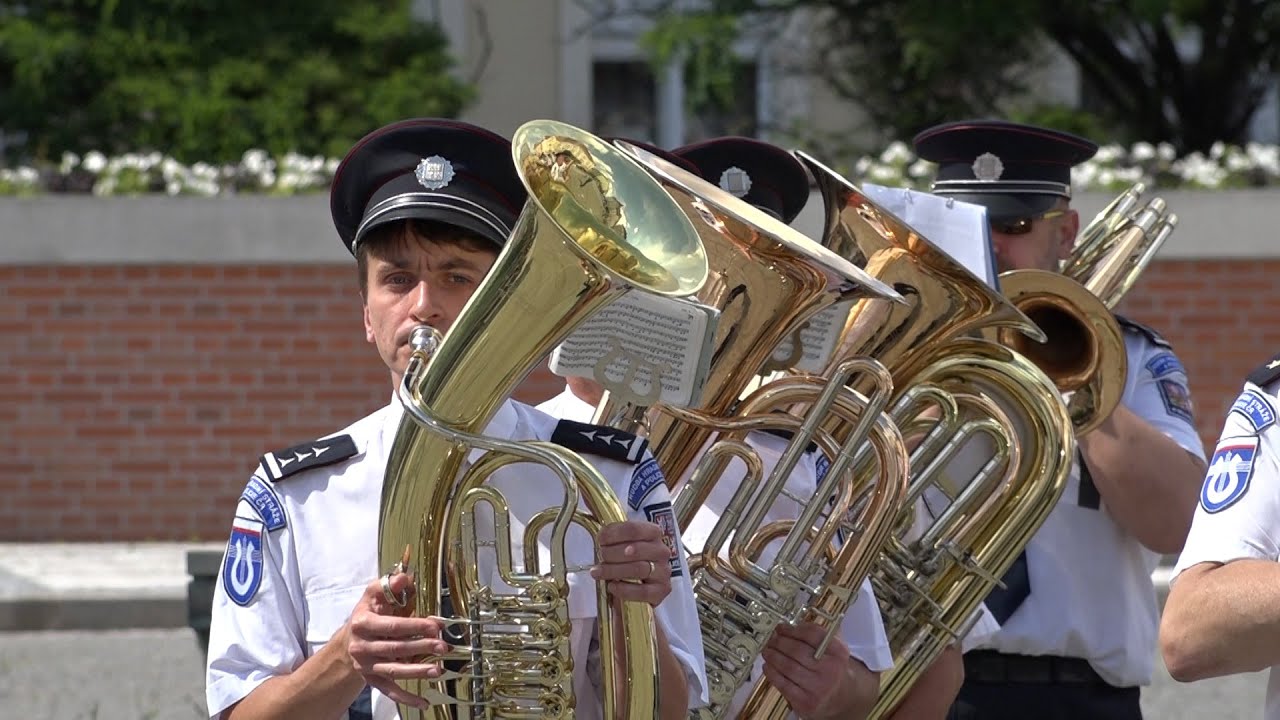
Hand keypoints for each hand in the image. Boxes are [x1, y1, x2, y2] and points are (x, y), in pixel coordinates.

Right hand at [345, 571, 452, 709]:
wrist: (348, 642)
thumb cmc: (367, 616)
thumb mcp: (372, 596)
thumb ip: (388, 585)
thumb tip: (404, 578)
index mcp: (363, 624)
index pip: (392, 626)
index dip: (415, 625)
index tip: (435, 625)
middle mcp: (362, 646)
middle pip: (396, 648)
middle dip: (421, 647)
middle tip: (443, 646)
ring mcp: (367, 666)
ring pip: (394, 670)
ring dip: (417, 671)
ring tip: (438, 670)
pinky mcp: (372, 680)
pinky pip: (390, 690)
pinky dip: (406, 698)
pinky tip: (423, 703)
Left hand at [590, 520, 672, 606]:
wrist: (641, 583)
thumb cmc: (628, 559)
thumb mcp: (623, 542)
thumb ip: (613, 536)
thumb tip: (601, 536)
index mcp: (653, 533)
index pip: (634, 529)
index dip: (614, 534)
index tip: (600, 540)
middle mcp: (661, 551)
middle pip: (635, 549)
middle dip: (612, 553)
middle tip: (600, 556)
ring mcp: (663, 571)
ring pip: (638, 569)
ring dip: (613, 570)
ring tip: (598, 572)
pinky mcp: (662, 590)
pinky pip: (643, 591)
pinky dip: (624, 589)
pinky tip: (612, 586)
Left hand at [761, 622, 874, 719]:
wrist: (839, 697)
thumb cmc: (830, 667)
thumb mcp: (832, 648)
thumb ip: (816, 633)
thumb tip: (786, 625)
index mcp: (838, 652)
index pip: (813, 634)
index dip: (792, 629)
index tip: (780, 628)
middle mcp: (831, 670)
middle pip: (798, 651)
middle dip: (779, 643)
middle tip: (770, 639)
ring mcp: (819, 688)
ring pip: (788, 668)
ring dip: (773, 657)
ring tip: (766, 651)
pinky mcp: (807, 702)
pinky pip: (784, 685)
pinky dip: (772, 674)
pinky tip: (768, 666)